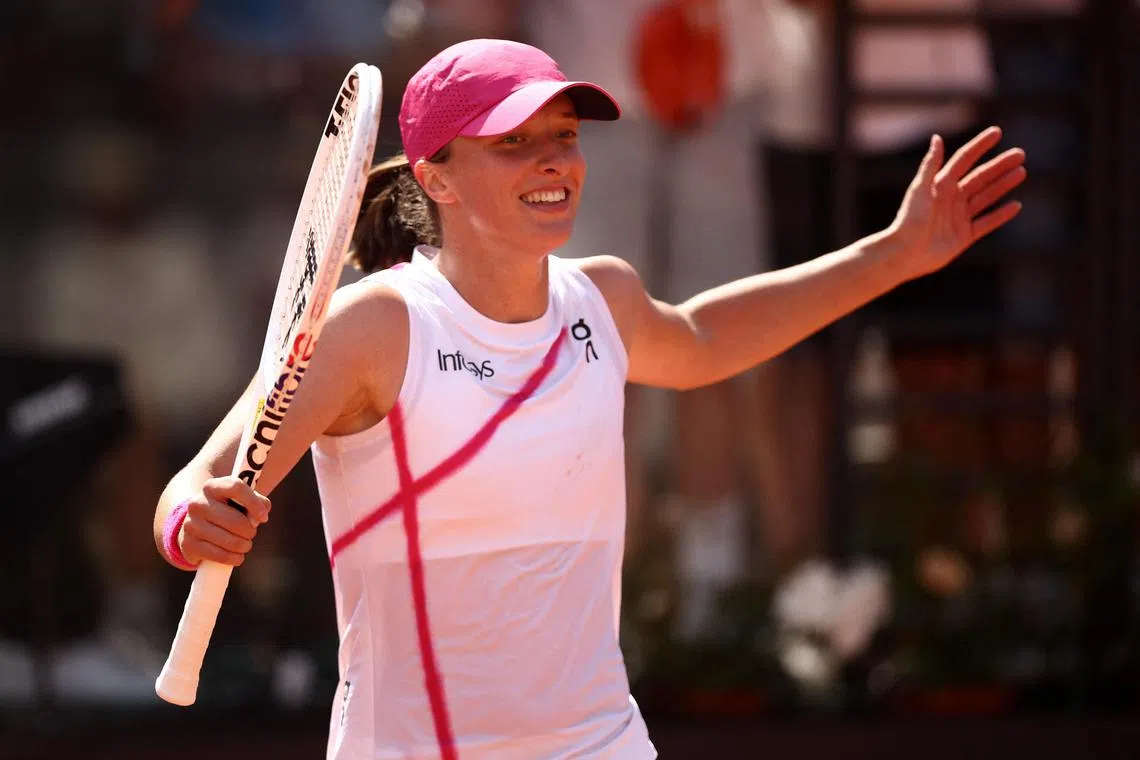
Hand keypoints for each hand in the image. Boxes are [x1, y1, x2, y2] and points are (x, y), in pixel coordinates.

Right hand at [179, 477, 270, 566]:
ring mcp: (191, 524)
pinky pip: (219, 555)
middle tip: (251, 534)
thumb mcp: (241, 500)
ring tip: (245, 545)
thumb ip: (258, 502)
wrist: (196, 524)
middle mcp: (198, 503)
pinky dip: (234, 558)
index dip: (254, 503)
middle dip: (250, 531)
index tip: (263, 518)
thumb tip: (260, 517)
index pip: (236, 488)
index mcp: (212, 487)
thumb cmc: (227, 510)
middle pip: (236, 521)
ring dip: (244, 546)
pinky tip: (237, 556)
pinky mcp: (189, 544)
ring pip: (230, 541)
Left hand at [889, 126, 1025, 281]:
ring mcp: (959, 217)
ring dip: (1003, 185)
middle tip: (1020, 154)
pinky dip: (1001, 215)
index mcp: (941, 185)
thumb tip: (937, 138)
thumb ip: (930, 165)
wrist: (905, 253)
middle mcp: (951, 199)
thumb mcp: (920, 189)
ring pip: (986, 197)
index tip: (997, 132)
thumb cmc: (909, 219)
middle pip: (980, 178)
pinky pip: (987, 223)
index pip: (964, 160)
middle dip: (1000, 165)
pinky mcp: (964, 236)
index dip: (980, 146)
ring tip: (1021, 172)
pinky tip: (1016, 205)